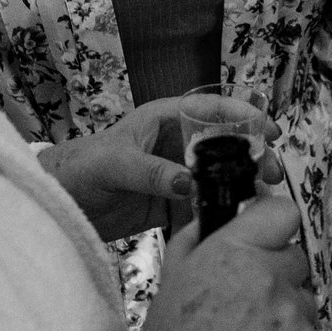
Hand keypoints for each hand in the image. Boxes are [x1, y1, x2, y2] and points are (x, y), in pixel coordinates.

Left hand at [40, 94, 286, 242]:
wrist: (59, 202)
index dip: (243, 115)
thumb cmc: (81, 168)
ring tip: (262, 199)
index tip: (269, 129)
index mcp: (164, 119)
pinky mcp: (171, 205)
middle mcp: (175, 144)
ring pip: (219, 175)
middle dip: (252, 155)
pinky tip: (237, 220)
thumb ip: (152, 172)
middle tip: (272, 173)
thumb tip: (190, 184)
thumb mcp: (114, 163)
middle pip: (224, 144)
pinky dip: (221, 211)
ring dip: (242, 184)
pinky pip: (203, 205)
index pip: (211, 109)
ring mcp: (176, 175)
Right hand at [130, 193, 319, 330]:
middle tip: (247, 304)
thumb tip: (217, 220)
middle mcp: (269, 277)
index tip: (265, 238)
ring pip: (303, 298)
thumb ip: (197, 240)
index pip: (281, 212)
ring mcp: (294, 314)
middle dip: (276, 274)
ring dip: (286, 311)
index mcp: (232, 254)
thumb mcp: (171, 280)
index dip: (273, 224)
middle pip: (295, 258)